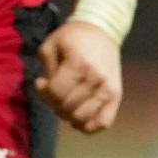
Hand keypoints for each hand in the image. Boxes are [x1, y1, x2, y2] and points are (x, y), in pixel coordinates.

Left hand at [36, 18, 122, 132]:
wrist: (102, 30)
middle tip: (53, 93)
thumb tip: (47, 89)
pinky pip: (103, 122)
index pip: (56, 94)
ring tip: (65, 103)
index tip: (40, 82)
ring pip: (83, 118)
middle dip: (54, 104)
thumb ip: (46, 70)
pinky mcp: (117, 96)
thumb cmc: (72, 38)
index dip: (43, 92)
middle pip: (67, 108)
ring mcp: (108, 89)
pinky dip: (89, 127)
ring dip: (68, 116)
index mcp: (78, 64)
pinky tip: (78, 120)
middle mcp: (96, 79)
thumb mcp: (50, 45)